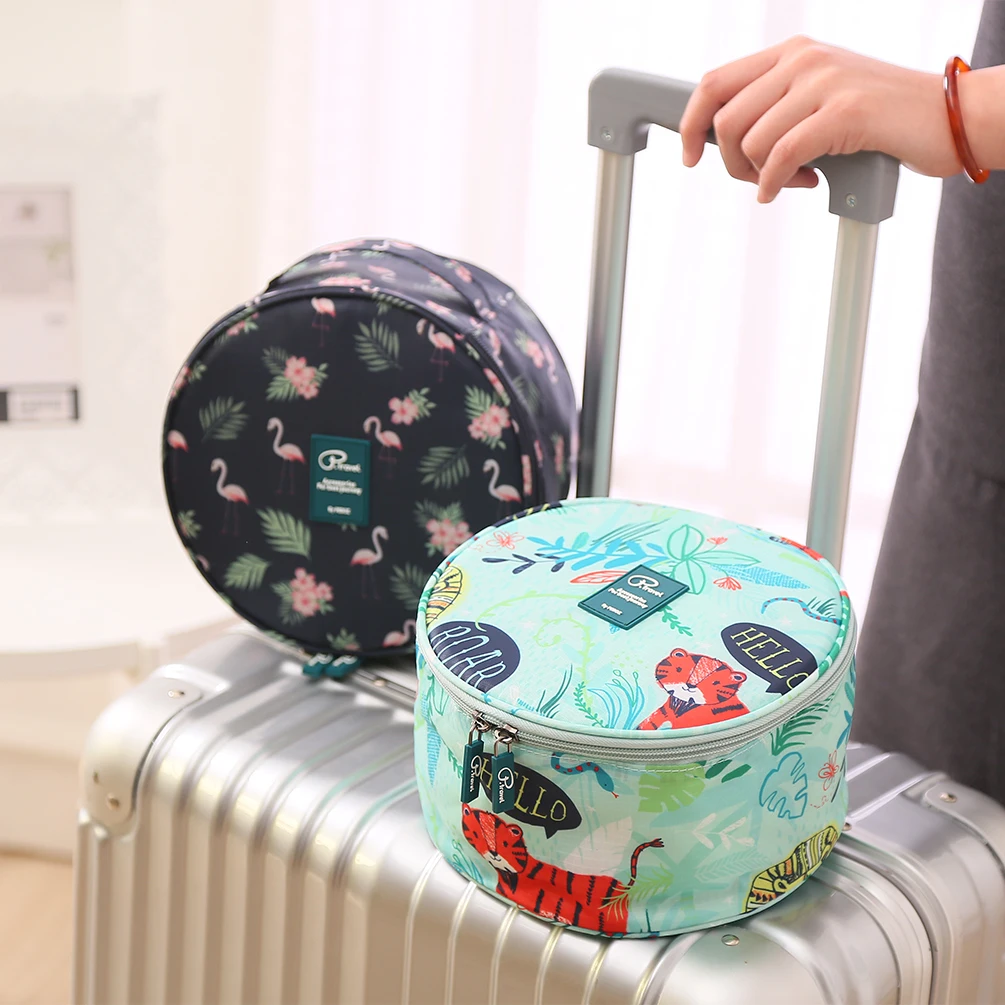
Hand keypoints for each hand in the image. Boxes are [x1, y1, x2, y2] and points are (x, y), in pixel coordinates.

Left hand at [679, 36, 961, 201]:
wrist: (948, 116)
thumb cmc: (881, 119)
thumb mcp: (821, 100)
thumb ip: (777, 108)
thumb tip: (722, 140)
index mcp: (791, 53)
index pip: (714, 83)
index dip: (690, 124)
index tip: (689, 157)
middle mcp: (803, 59)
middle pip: (726, 120)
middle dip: (730, 163)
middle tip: (757, 180)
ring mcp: (823, 81)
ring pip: (751, 142)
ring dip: (760, 176)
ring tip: (791, 180)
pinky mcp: (842, 111)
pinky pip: (780, 157)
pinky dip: (776, 184)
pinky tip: (796, 187)